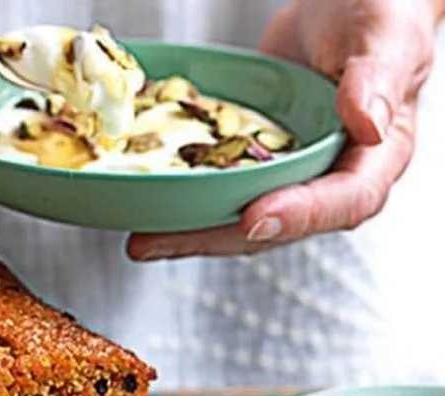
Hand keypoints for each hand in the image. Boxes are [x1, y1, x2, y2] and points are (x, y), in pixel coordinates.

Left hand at [127, 0, 438, 260]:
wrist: (344, 5)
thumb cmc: (379, 15)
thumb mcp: (385, 36)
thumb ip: (376, 78)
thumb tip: (367, 124)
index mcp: (376, 157)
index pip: (344, 201)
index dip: (298, 215)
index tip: (253, 219)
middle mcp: (329, 175)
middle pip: (277, 224)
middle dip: (217, 237)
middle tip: (161, 240)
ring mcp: (288, 171)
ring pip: (239, 214)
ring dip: (189, 232)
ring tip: (141, 240)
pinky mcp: (254, 158)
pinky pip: (220, 185)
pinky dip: (184, 198)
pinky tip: (145, 201)